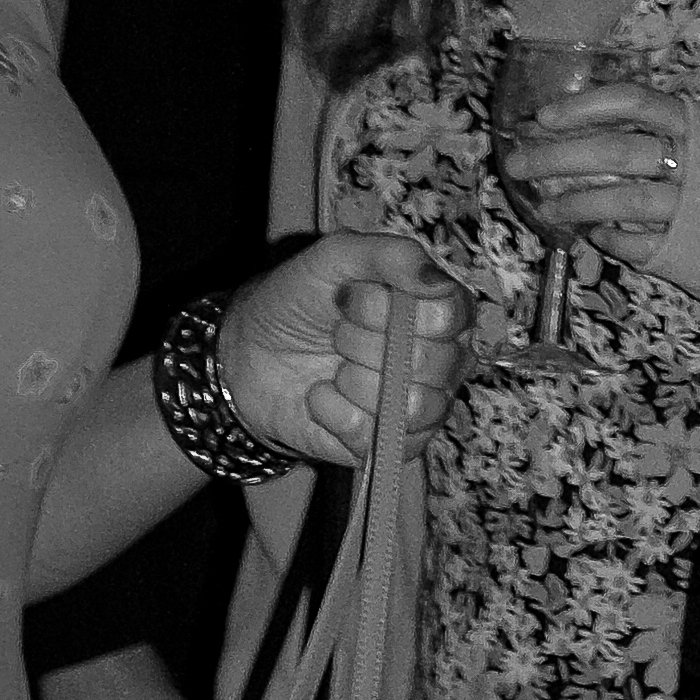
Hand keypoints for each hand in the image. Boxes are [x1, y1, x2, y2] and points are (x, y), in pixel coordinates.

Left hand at [219, 236, 474, 467]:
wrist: (248, 354)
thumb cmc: (296, 300)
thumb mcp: (334, 257)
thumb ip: (391, 255)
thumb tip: (439, 281)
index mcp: (439, 310)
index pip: (451, 315)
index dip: (394, 310)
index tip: (348, 297)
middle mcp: (443, 359)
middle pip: (433, 362)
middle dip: (364, 344)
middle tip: (336, 334)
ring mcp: (421, 405)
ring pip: (412, 404)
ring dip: (354, 382)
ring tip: (331, 368)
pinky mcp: (392, 444)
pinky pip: (381, 438)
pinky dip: (337, 414)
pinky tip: (321, 396)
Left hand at [493, 87, 699, 270]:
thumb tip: (641, 119)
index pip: (636, 103)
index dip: (585, 107)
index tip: (545, 116)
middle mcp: (698, 165)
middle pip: (613, 152)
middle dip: (556, 156)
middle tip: (517, 162)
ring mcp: (693, 212)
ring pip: (618, 201)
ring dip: (574, 203)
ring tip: (545, 209)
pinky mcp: (690, 254)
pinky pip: (636, 245)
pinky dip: (611, 240)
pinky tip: (597, 237)